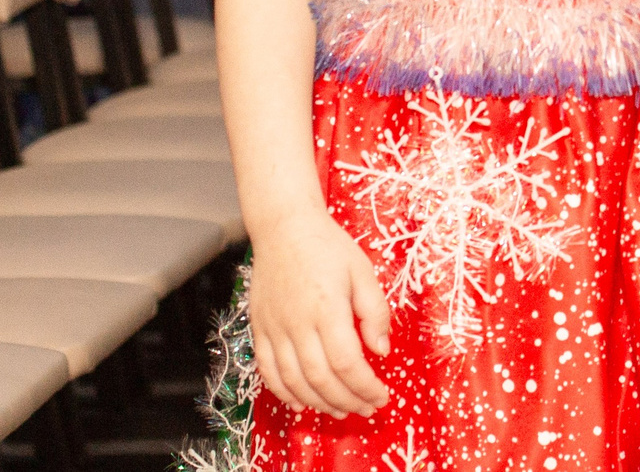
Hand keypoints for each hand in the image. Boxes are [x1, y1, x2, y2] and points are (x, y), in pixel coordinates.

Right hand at [246, 207, 392, 417]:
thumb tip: (381, 351)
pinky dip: (284, 393)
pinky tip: (303, 402)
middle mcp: (296, 324)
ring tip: (341, 410)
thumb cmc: (328, 246)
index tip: (382, 396)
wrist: (284, 228)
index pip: (346, 362)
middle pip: (320, 379)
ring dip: (318, 403)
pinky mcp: (258, 330)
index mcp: (326, 308)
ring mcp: (273, 329)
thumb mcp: (363, 271)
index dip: (365, 386)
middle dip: (347, 401)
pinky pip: (267, 371)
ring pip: (293, 381)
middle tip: (367, 409)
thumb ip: (374, 312)